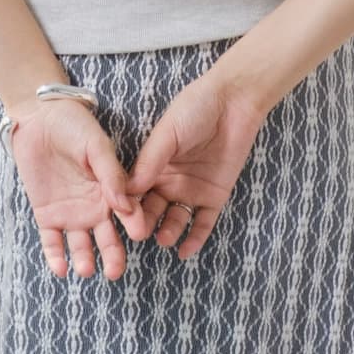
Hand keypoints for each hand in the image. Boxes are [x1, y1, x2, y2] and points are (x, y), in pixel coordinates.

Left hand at [6, 93, 143, 280]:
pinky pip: (52, 241)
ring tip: (85, 269)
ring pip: (81, 244)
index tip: (139, 234)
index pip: (127, 213)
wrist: (38, 119)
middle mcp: (94, 207)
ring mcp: (70, 213)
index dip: (134, 224)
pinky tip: (60, 269)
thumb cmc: (73, 126)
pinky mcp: (46, 215)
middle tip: (114, 272)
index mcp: (111, 189)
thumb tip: (125, 204)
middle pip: (107, 238)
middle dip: (112, 256)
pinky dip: (55, 256)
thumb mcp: (96, 145)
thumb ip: (110, 173)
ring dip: (84, 259)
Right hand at [123, 66, 265, 259]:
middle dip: (144, 223)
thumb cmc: (195, 109)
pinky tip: (185, 251)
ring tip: (164, 238)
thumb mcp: (166, 134)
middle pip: (152, 209)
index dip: (127, 206)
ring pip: (175, 219)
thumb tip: (126, 190)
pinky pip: (203, 222)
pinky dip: (195, 238)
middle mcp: (168, 181)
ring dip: (168, 231)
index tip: (119, 219)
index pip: (134, 192)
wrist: (234, 102)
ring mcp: (191, 190)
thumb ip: (149, 162)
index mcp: (152, 165)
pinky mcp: (214, 196)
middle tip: (139, 234)